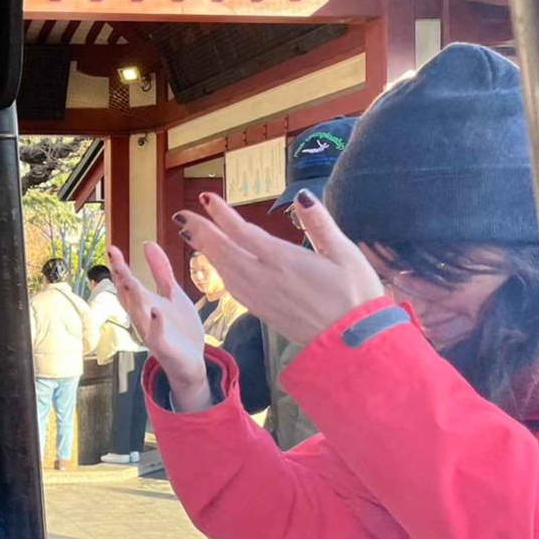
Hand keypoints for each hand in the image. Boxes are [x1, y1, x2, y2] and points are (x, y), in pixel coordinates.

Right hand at [107, 243, 211, 410]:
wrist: (192, 361)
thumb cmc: (180, 328)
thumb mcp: (173, 293)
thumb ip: (160, 270)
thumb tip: (147, 243)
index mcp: (145, 303)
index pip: (128, 283)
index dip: (120, 267)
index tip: (112, 249)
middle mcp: (143, 316)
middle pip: (128, 297)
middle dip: (122, 280)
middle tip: (115, 262)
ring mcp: (151, 332)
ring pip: (138, 314)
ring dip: (134, 298)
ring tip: (130, 280)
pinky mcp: (163, 347)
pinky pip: (156, 335)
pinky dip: (155, 323)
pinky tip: (156, 311)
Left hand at [175, 191, 384, 345]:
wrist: (352, 343)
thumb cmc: (356, 296)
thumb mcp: (345, 253)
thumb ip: (320, 224)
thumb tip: (302, 196)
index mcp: (283, 260)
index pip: (243, 232)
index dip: (221, 215)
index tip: (206, 199)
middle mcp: (264, 278)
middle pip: (224, 251)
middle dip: (201, 231)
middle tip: (182, 215)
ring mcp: (260, 297)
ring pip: (224, 269)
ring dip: (205, 250)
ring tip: (191, 233)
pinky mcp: (262, 311)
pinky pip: (232, 287)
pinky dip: (219, 271)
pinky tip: (217, 265)